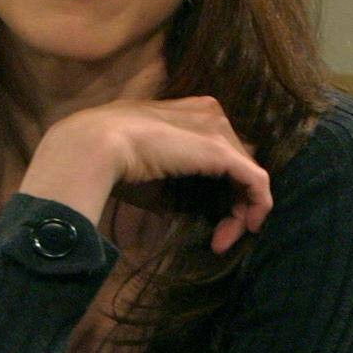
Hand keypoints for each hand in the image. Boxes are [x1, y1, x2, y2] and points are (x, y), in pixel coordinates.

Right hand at [23, 96, 272, 253]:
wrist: (94, 146)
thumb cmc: (114, 161)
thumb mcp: (154, 169)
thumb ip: (180, 180)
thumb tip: (194, 207)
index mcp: (192, 112)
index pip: (224, 152)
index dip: (223, 187)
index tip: (211, 218)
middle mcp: (211, 114)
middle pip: (239, 164)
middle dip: (233, 204)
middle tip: (218, 237)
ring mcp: (218, 130)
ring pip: (248, 175)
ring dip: (241, 213)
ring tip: (221, 241)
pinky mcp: (223, 151)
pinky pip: (256, 181)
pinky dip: (257, 206)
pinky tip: (248, 228)